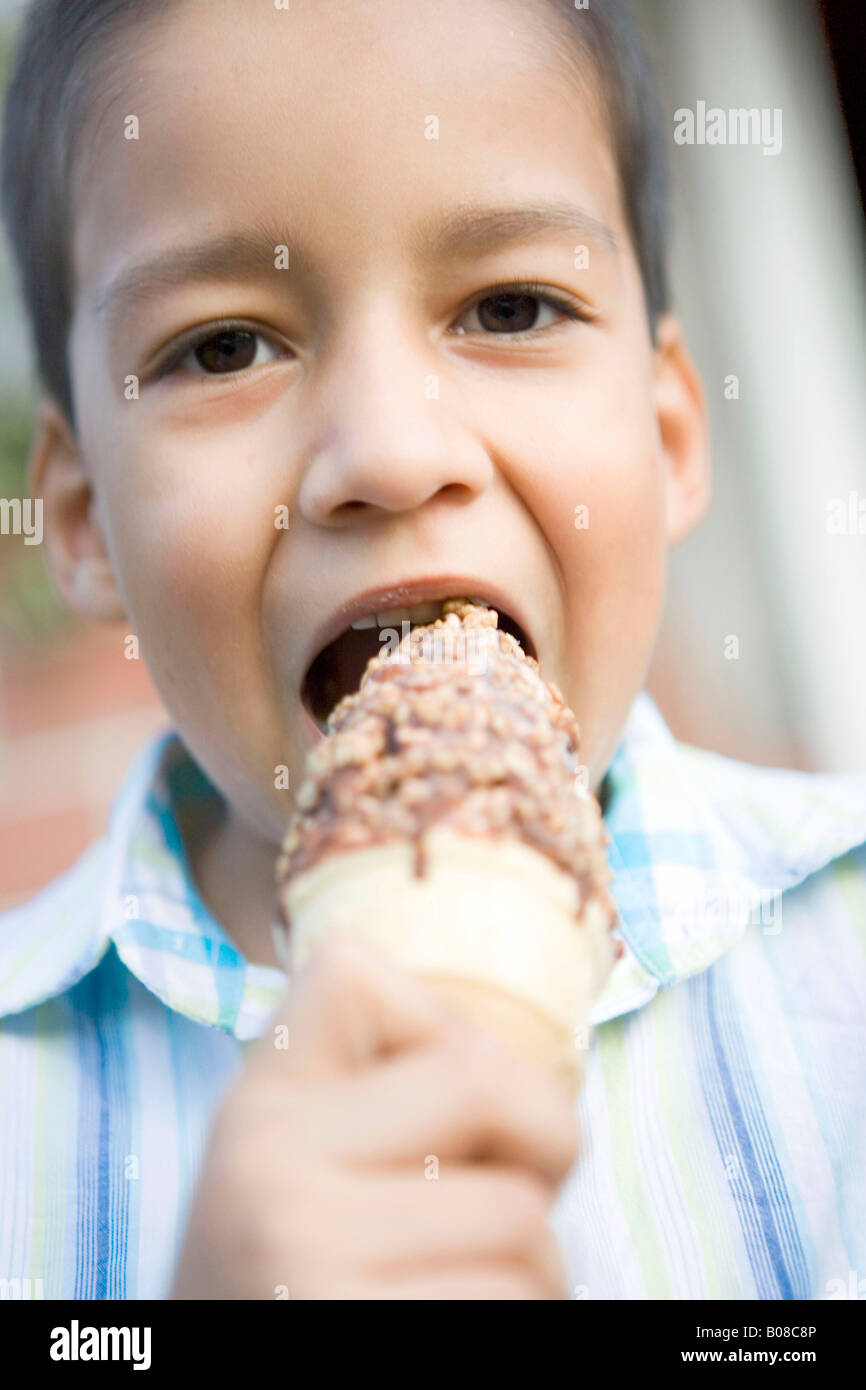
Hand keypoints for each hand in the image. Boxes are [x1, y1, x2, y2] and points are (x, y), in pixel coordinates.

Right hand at [170, 935, 578, 1298]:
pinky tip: (459, 1326)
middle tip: (524, 1191)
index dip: (439, 1023)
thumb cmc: (305, 1286)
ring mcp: (307, 1255)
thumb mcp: (298, 1172)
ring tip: (474, 1284)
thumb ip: (377, 1101)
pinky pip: (519, 1299)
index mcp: (254, 1109)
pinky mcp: (363, 1330)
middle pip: (478, 1080)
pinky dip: (526, 1319)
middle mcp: (266, 1171)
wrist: (240, 1387)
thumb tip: (534, 1072)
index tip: (450, 1106)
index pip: (347, 971)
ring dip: (538, 1262)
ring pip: (521, 1213)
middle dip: (542, 1137)